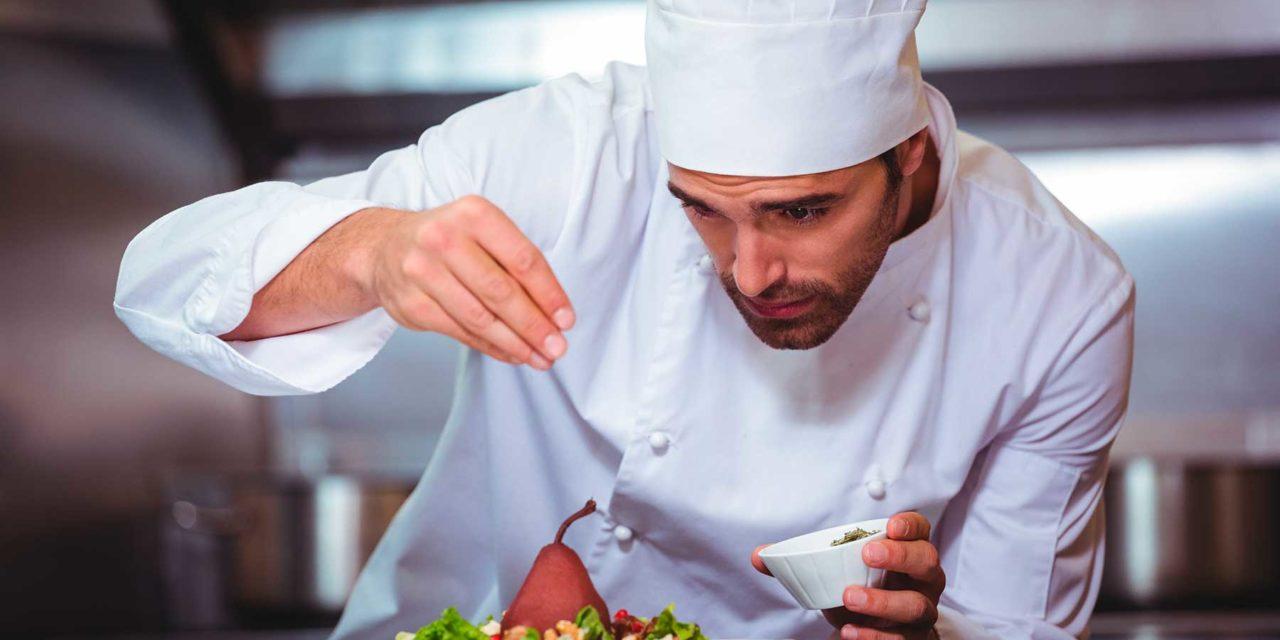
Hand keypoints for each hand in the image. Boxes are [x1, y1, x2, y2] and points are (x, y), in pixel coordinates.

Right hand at [367, 196, 574, 368]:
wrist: (385, 247)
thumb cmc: (450, 241)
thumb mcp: (483, 233)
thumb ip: (517, 264)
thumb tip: (554, 314)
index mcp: (474, 214)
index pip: (523, 259)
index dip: (549, 294)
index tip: (566, 320)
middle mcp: (444, 238)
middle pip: (501, 292)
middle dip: (535, 325)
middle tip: (557, 347)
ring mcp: (423, 271)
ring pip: (480, 318)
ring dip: (516, 343)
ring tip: (540, 358)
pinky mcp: (411, 303)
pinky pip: (460, 332)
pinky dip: (491, 347)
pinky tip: (512, 354)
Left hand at [751, 512, 944, 639]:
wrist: (874, 630)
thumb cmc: (860, 588)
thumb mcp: (835, 571)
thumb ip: (798, 561)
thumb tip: (759, 556)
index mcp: (907, 554)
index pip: (921, 531)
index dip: (910, 526)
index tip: (889, 525)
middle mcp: (922, 582)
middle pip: (927, 563)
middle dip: (900, 557)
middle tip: (868, 554)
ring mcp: (920, 612)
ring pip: (915, 606)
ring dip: (883, 602)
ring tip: (849, 597)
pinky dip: (873, 636)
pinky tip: (849, 632)